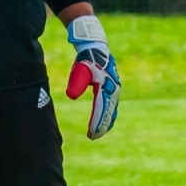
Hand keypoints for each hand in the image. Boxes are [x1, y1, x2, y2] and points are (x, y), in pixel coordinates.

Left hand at [66, 15, 119, 138]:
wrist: (96, 49)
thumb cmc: (86, 60)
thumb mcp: (79, 70)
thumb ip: (75, 83)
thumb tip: (71, 96)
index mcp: (105, 87)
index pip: (101, 109)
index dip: (96, 123)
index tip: (91, 134)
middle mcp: (113, 90)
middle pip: (108, 112)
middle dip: (101, 126)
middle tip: (93, 137)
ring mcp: (114, 90)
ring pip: (111, 111)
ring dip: (105, 123)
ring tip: (97, 134)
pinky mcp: (113, 89)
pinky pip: (112, 106)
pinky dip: (108, 116)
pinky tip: (105, 123)